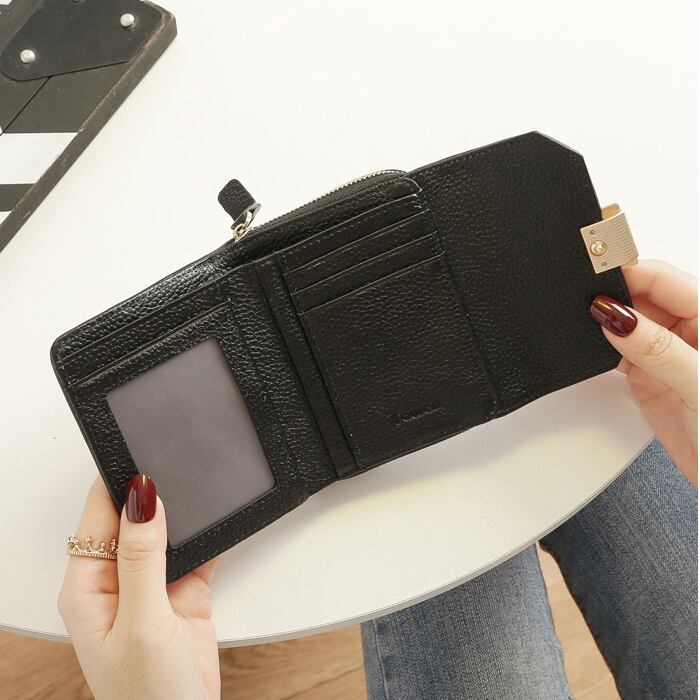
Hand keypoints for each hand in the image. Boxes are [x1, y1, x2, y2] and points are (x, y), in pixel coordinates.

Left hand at [58, 475, 220, 699]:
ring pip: (168, 531)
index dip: (118, 483)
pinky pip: (198, 551)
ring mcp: (153, 586)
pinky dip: (210, 536)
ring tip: (203, 488)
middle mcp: (118, 581)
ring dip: (184, 514)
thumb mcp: (142, 620)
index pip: (98, 515)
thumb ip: (142, 556)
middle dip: (155, 494)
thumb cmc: (145, 696)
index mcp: (89, 586)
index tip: (143, 456)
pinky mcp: (184, 593)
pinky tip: (220, 520)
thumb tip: (142, 498)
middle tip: (181, 465)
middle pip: (134, 519)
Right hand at [590, 260, 697, 485]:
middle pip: (640, 297)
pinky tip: (588, 350)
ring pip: (625, 325)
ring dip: (602, 323)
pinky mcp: (648, 379)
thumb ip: (659, 349)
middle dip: (610, 295)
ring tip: (578, 322)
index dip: (627, 271)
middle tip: (578, 300)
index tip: (593, 273)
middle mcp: (689, 332)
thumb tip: (617, 317)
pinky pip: (617, 355)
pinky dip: (599, 351)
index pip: (663, 279)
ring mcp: (667, 356)